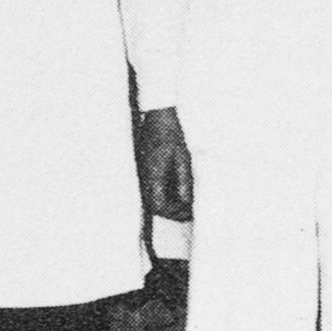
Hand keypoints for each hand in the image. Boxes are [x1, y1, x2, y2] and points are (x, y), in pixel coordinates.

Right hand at [139, 107, 193, 222]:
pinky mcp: (146, 169)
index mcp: (154, 175)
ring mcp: (144, 173)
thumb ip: (184, 181)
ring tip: (185, 202)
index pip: (159, 205)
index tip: (186, 212)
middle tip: (187, 211)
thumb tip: (186, 201)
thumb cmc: (171, 135)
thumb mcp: (183, 158)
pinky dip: (165, 193)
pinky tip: (177, 189)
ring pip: (153, 197)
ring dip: (168, 203)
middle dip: (170, 211)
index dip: (173, 213)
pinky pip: (153, 188)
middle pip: (155, 205)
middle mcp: (146, 177)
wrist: (158, 117)